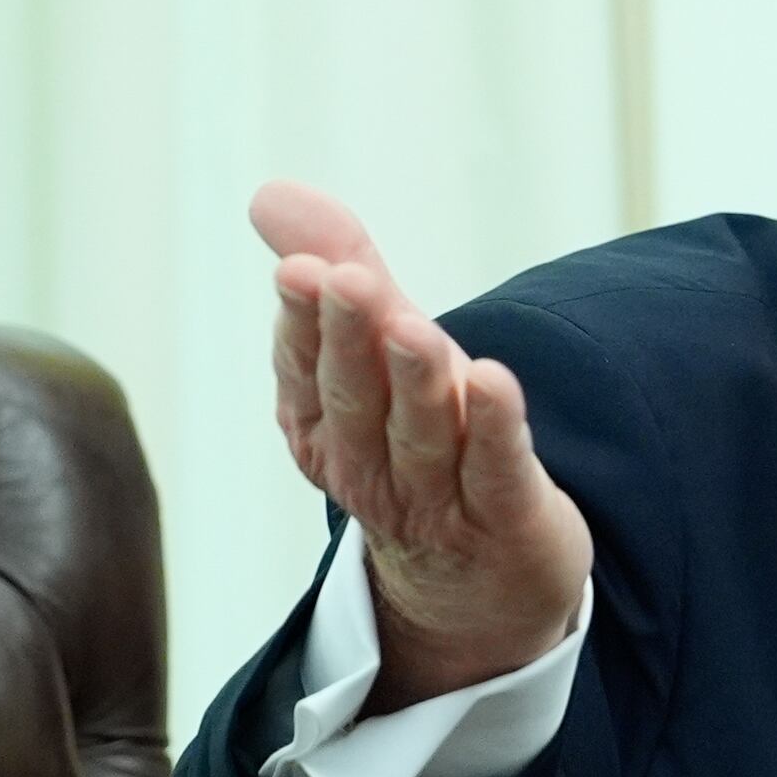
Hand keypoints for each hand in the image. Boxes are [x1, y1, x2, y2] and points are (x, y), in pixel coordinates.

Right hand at [249, 181, 591, 709]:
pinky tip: (493, 380)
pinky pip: (497, 472)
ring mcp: (439, 500)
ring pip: (421, 437)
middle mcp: (372, 466)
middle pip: (358, 401)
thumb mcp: (378, 355)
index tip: (301, 268)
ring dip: (414, 380)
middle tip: (341, 278)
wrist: (476, 584)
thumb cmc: (419, 446)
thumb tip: (268, 192)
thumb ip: (338, 266)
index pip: (308, 372)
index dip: (304, 323)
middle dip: (348, 339)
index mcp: (326, 428)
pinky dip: (495, 429)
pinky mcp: (508, 518)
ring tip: (411, 324)